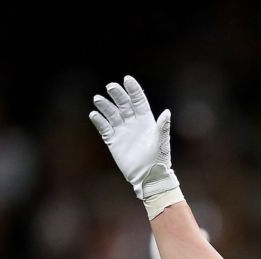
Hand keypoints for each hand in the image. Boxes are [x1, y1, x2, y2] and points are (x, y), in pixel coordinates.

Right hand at [89, 77, 179, 201]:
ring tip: (98, 99)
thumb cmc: (158, 160)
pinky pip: (104, 128)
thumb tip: (167, 112)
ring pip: (112, 114)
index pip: (138, 101)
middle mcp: (133, 123)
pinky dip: (99, 121)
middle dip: (117, 94)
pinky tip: (94, 114)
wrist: (148, 177)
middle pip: (124, 104)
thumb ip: (163, 127)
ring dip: (105, 106)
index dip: (133, 90)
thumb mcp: (162, 143)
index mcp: (146, 121)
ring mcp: (122, 131)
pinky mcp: (113, 141)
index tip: (127, 79)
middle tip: (110, 86)